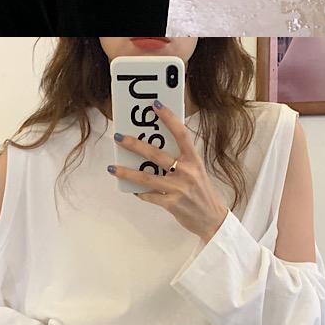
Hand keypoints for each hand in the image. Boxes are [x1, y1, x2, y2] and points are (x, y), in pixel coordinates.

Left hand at [108, 109, 227, 242]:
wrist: (211, 218)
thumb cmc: (201, 192)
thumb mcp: (196, 170)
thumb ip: (180, 160)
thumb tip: (152, 148)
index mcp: (194, 160)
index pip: (181, 134)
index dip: (168, 118)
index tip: (155, 105)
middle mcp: (187, 172)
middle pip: (156, 155)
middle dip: (135, 145)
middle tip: (119, 137)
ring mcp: (178, 189)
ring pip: (147, 178)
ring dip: (127, 173)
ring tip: (112, 168)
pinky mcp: (172, 204)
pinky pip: (149, 196)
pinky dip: (140, 192)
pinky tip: (133, 189)